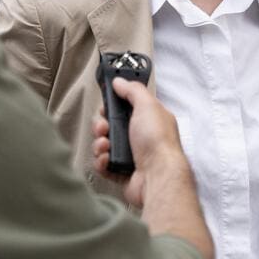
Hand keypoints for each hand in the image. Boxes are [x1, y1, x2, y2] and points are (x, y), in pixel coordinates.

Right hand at [91, 78, 187, 207]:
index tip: (106, 106)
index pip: (126, 108)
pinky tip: (108, 159)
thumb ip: (133, 91)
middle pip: (111, 126)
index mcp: (150, 119)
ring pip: (105, 145)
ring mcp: (132, 156)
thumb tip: (120, 82)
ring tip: (105, 145)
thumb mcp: (147, 106)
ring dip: (100, 144)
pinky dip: (102, 162)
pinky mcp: (123, 173)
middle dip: (102, 126)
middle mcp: (141, 137)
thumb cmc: (158, 142)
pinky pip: (104, 165)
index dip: (113, 106)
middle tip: (104, 127)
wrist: (158, 176)